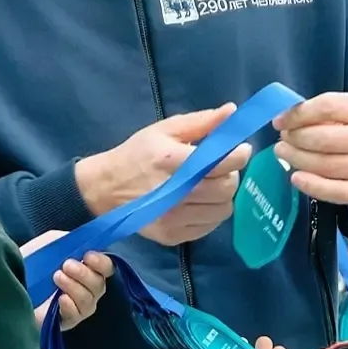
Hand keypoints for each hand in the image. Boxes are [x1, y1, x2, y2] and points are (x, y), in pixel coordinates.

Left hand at [23, 231, 116, 330]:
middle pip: (99, 285)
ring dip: (75, 287)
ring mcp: (75, 308)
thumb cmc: (29, 262)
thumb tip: (85, 243)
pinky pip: (76, 316)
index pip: (106, 268)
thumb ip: (68, 242)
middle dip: (84, 274)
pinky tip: (60, 299)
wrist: (5, 281)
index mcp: (85, 269)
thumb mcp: (50, 244)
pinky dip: (70, 306)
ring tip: (56, 277)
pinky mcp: (63, 323)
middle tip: (65, 265)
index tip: (87, 256)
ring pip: (89, 301)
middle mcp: (85, 289)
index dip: (101, 262)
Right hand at [74, 105, 252, 246]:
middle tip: (221, 168)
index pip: (222, 164)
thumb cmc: (138, 154)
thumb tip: (233, 111)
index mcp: (173, 162)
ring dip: (223, 195)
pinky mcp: (172, 237)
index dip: (239, 156)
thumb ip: (201, 122)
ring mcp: (174, 220)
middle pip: (226, 189)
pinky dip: (211, 213)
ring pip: (222, 210)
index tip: (241, 149)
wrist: (106, 188)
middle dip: (231, 175)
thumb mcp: (165, 130)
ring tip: (210, 185)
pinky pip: (209, 226)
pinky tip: (199, 201)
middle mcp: (175, 194)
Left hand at [272, 93, 347, 209]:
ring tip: (285, 155)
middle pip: (326, 138)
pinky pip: (336, 191)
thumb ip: (325, 114)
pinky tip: (296, 178)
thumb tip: (287, 119)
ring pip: (328, 165)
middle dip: (297, 139)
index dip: (299, 114)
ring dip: (299, 160)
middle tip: (283, 141)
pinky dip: (312, 185)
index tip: (279, 121)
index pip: (329, 106)